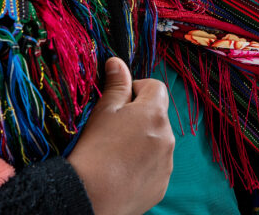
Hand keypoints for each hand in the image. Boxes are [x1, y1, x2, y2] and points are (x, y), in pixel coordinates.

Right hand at [68, 58, 174, 214]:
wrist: (91, 196)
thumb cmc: (95, 149)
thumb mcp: (103, 111)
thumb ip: (116, 85)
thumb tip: (118, 62)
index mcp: (154, 114)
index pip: (156, 87)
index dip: (137, 89)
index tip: (119, 101)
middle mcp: (168, 137)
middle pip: (157, 116)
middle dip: (139, 117)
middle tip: (113, 129)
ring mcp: (166, 163)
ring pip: (157, 142)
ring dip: (143, 142)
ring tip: (115, 153)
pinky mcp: (161, 184)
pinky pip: (155, 167)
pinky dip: (142, 165)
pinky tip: (121, 171)